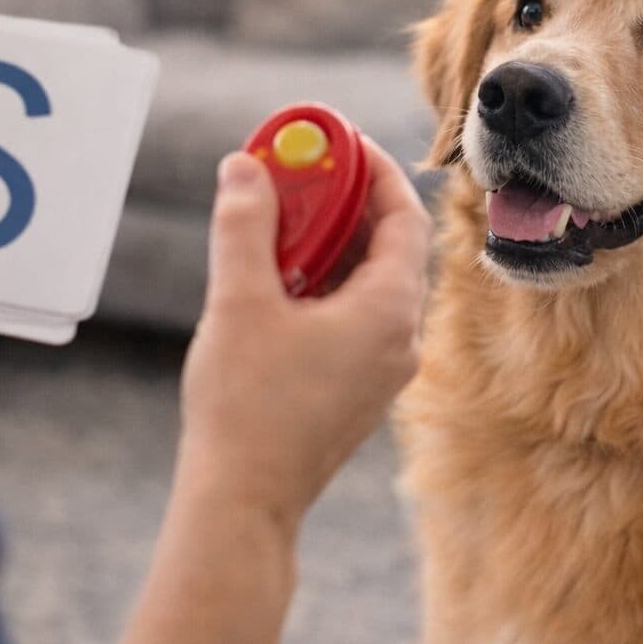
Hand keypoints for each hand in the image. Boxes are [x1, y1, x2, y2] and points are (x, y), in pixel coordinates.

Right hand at [177, 139, 432, 533]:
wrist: (245, 502)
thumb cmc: (246, 407)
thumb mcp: (238, 301)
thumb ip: (244, 225)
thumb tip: (246, 166)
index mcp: (388, 312)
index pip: (404, 217)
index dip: (371, 169)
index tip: (333, 141)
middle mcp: (400, 340)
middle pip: (388, 247)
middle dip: (343, 203)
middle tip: (298, 173)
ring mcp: (382, 370)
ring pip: (369, 284)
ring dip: (329, 245)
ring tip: (277, 222)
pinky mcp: (358, 391)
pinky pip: (356, 318)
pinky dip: (325, 286)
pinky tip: (276, 282)